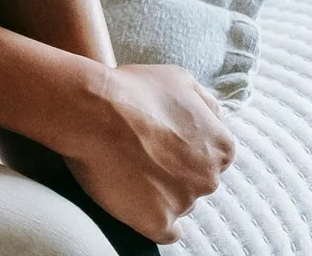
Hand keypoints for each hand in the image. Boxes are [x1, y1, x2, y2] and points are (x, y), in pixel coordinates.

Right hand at [55, 64, 235, 241]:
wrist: (91, 110)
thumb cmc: (131, 89)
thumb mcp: (178, 78)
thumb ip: (206, 104)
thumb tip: (215, 119)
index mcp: (220, 147)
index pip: (212, 158)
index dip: (183, 149)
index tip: (159, 143)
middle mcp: (210, 178)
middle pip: (196, 182)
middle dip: (174, 172)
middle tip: (140, 155)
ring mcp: (184, 203)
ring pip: (178, 205)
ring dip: (159, 193)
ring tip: (126, 170)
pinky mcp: (157, 222)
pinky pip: (165, 232)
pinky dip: (152, 220)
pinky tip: (135, 204)